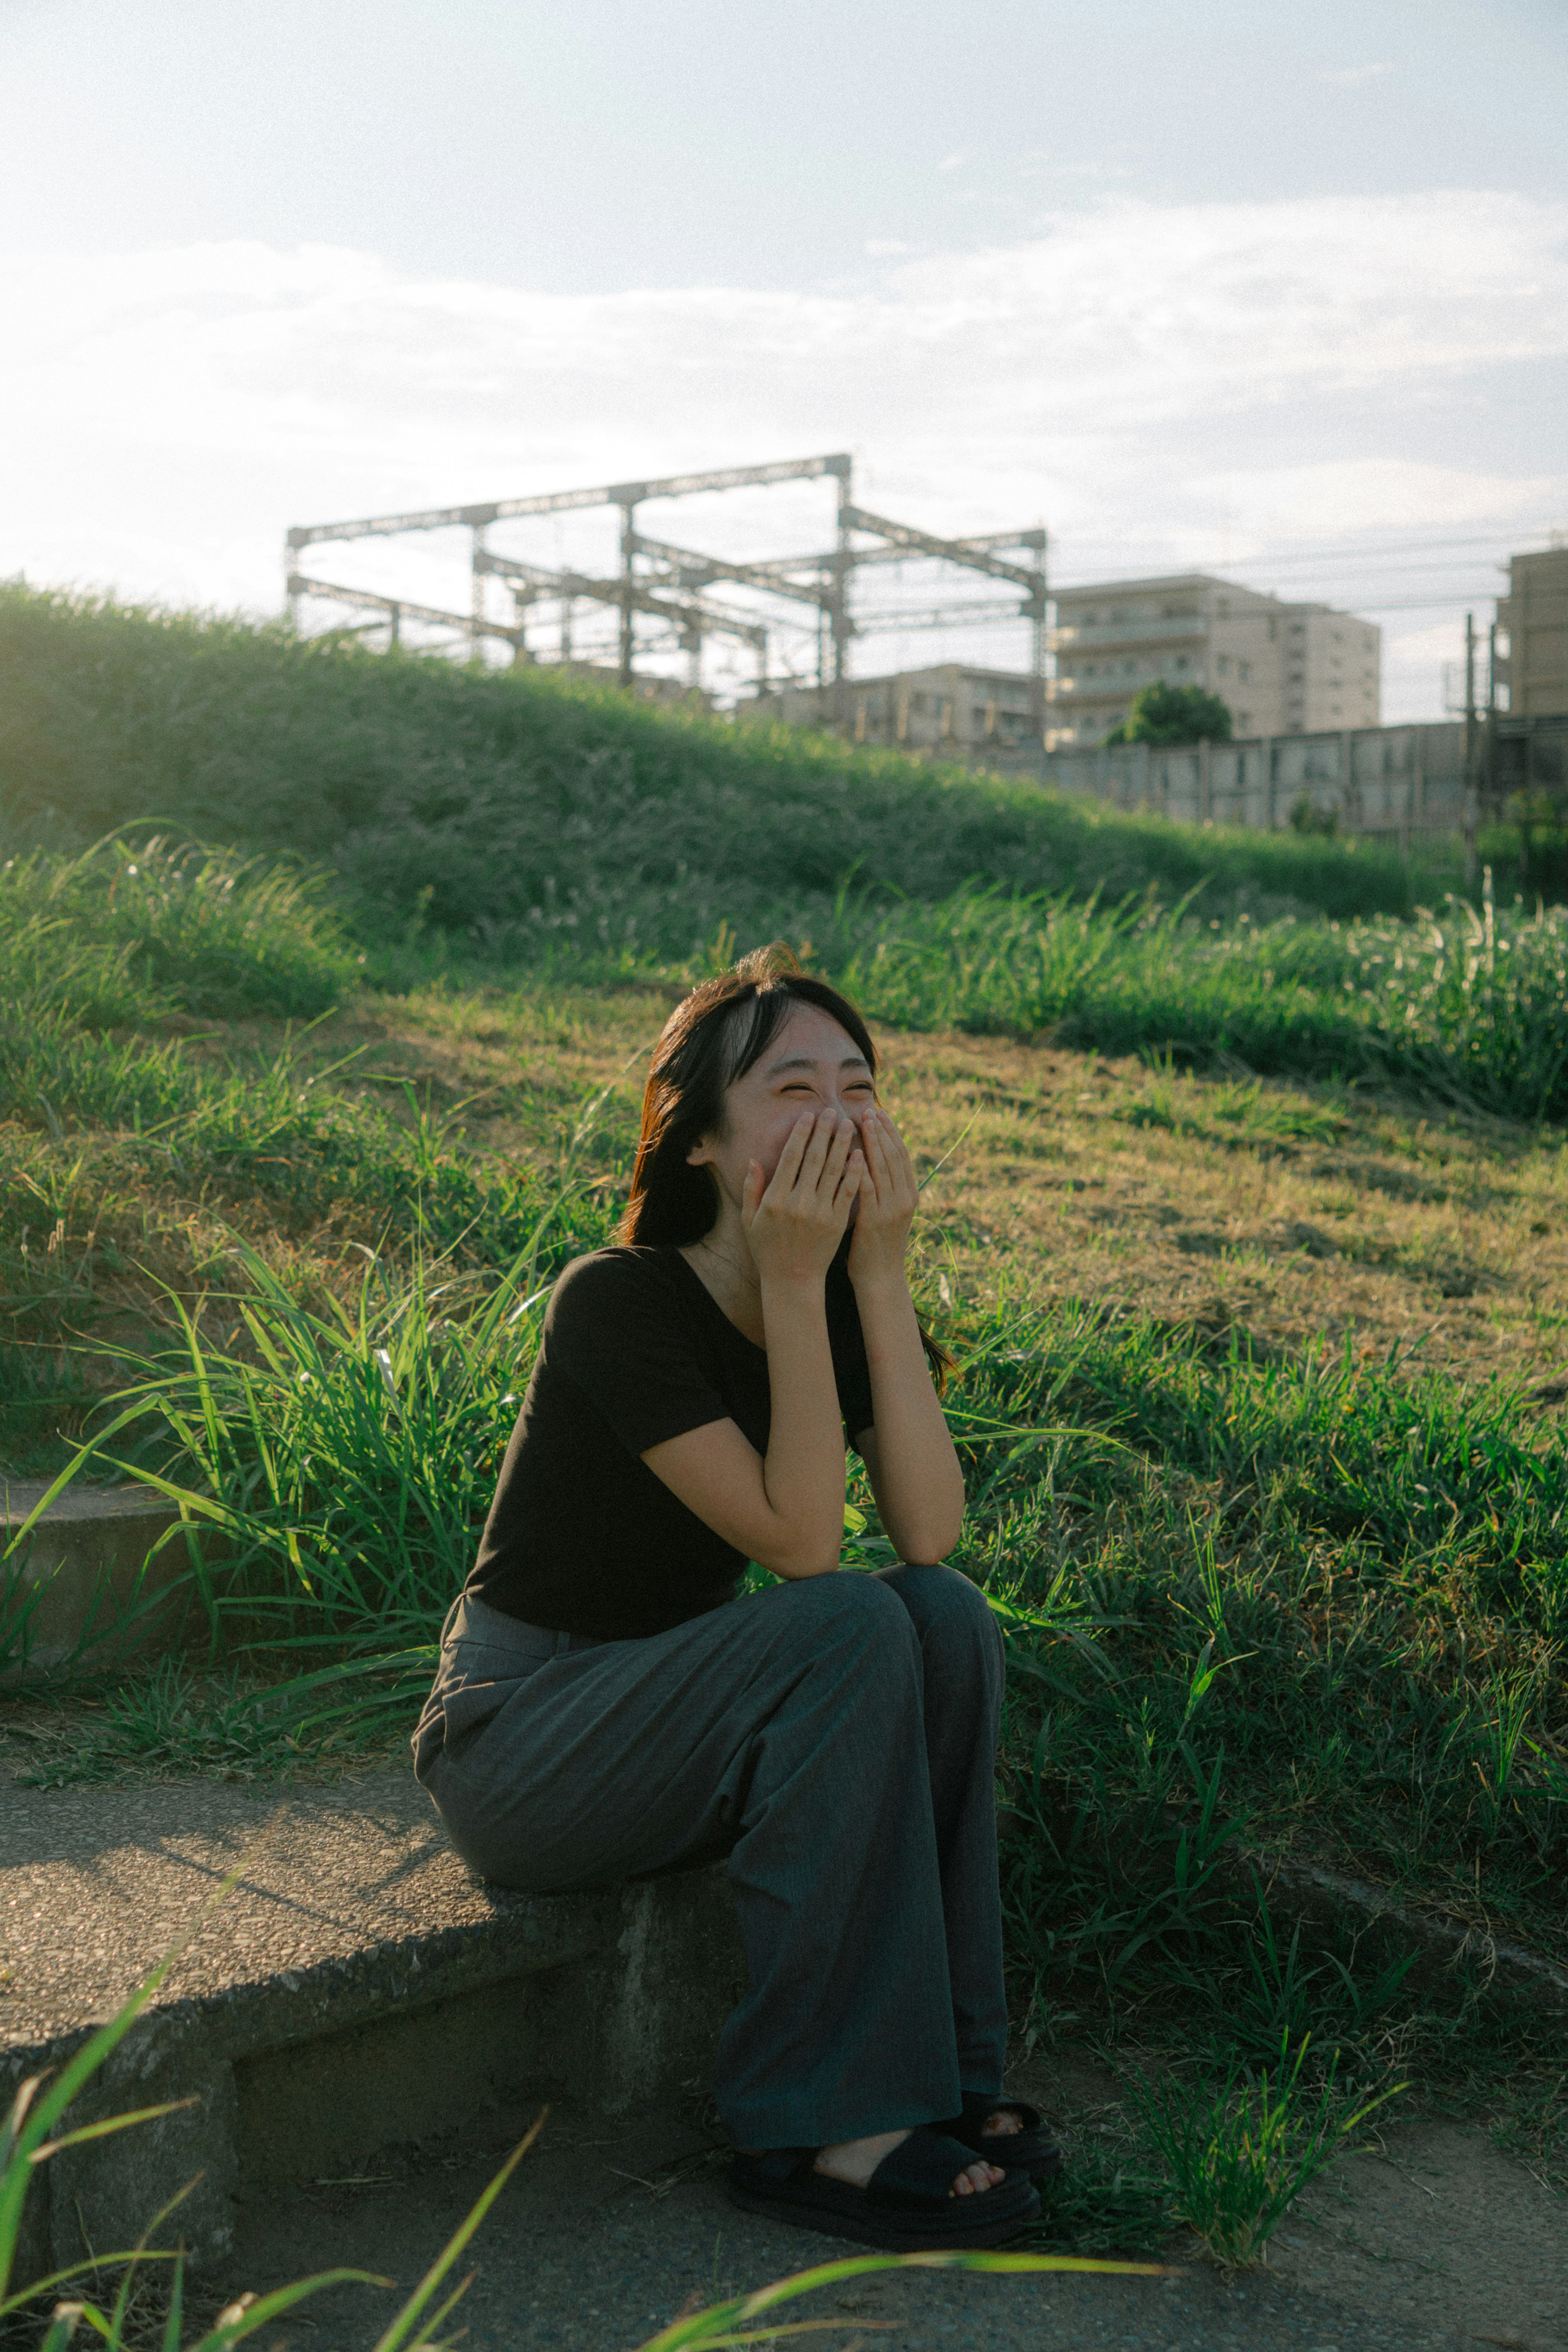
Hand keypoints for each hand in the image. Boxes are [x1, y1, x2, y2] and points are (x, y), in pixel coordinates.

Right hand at [742, 1111, 864, 1287]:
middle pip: (814, 1159)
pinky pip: (848, 1192)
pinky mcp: (837, 1222)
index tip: (809, 1116)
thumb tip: (753, 1160)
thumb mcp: (749, 1221)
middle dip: (824, 1132)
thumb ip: (751, 1190)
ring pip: (833, 1171)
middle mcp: (798, 1203)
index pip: (791, 1158)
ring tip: (850, 1125)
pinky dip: (854, 1172)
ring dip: (842, 1145)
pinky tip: (860, 1154)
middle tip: (832, 1111)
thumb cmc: (767, 1249)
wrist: (792, 1281)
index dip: (801, 1134)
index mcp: (775, 1199)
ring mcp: (820, 1213)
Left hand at [845, 1106, 918, 1288]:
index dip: (891, 1132)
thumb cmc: (876, 1246)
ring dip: (871, 1141)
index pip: (901, 1156)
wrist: (880, 1279)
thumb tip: (871, 1161)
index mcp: (908, 1195)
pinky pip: (868, 1188)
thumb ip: (883, 1189)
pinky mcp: (875, 1220)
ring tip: (861, 1120)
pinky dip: (861, 1168)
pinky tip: (851, 1151)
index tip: (879, 1112)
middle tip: (868, 1109)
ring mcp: (891, 1209)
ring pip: (882, 1167)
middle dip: (881, 1130)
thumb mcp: (886, 1213)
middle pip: (893, 1156)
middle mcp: (904, 1199)